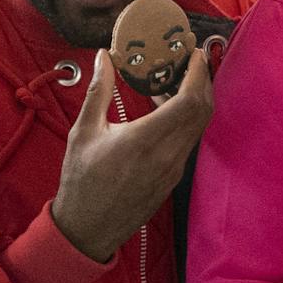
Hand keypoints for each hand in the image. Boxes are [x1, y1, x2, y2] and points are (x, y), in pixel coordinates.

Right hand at [50, 49, 214, 262]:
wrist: (88, 229)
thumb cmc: (81, 180)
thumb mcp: (83, 131)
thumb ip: (98, 91)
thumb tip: (104, 57)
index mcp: (145, 140)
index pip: (189, 102)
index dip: (198, 74)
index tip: (194, 53)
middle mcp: (168, 155)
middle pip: (202, 111)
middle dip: (202, 82)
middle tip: (190, 61)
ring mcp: (174, 169)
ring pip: (197, 127)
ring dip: (193, 101)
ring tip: (173, 82)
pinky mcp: (173, 178)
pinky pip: (188, 141)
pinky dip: (185, 120)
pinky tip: (163, 111)